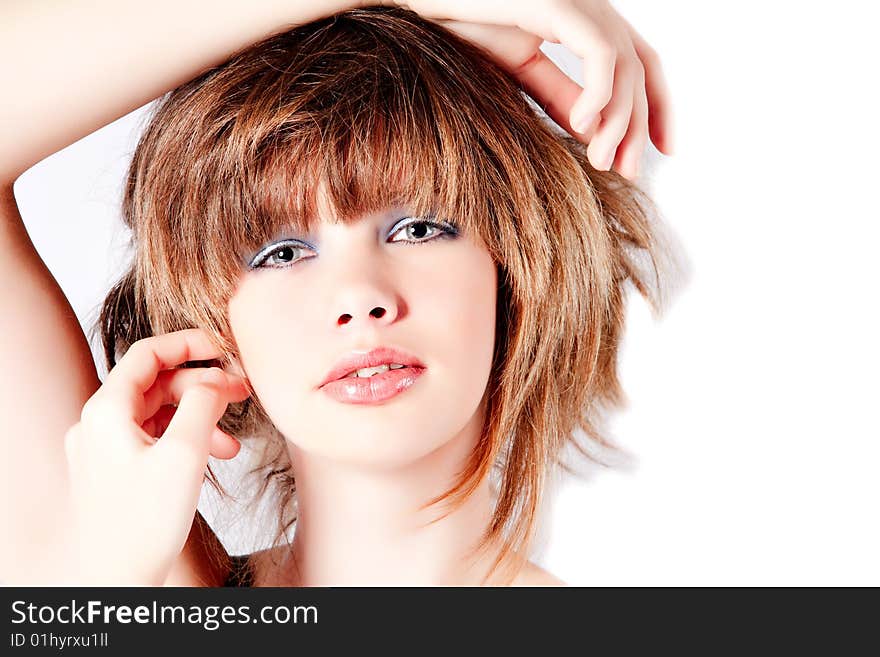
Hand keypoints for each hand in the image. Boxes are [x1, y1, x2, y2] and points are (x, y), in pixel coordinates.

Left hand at [61, 329, 249, 584]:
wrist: (117, 581)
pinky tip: (214, 457)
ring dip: (199, 417)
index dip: (188, 344)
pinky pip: (154, 439)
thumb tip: (216, 379)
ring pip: (159, 414)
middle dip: (203, 386)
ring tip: (232, 439)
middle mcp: (98, 424)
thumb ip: (203, 404)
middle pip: (157, 385)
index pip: (147, 354)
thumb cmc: (143, 524)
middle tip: (242, 392)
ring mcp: (103, 449)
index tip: (223, 346)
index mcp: (106, 411)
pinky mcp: (114, 471)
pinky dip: (185, 440)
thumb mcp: (184, 454)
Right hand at [394, 0, 673, 179]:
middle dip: (640, 123)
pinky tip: (582, 127)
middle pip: (639, 66)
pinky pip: (599, 52)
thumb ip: (559, 95)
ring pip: (624, 63)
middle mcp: (589, 6)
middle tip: (627, 170)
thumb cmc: (462, 26)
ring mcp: (577, 1)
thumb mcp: (521, 71)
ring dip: (619, 119)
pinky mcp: (559, 3)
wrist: (420, 5)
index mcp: (583, 20)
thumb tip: (592, 131)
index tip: (660, 150)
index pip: (638, 62)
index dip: (656, 105)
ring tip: (601, 161)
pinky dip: (599, 93)